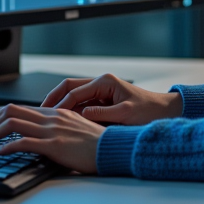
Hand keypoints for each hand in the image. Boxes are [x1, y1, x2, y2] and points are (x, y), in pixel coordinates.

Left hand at [0, 105, 103, 172]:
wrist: (114, 150)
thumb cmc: (97, 145)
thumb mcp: (74, 130)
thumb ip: (56, 129)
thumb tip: (36, 138)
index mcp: (55, 112)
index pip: (17, 108)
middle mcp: (51, 117)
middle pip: (9, 112)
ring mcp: (52, 130)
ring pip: (11, 125)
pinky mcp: (54, 145)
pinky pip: (24, 142)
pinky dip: (6, 147)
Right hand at [42, 73, 182, 125]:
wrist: (165, 111)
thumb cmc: (149, 111)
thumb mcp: (125, 114)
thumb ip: (101, 114)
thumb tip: (80, 114)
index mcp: (104, 82)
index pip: (74, 91)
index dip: (59, 104)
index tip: (48, 116)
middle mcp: (101, 83)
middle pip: (68, 88)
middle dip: (53, 99)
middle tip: (38, 113)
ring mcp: (101, 91)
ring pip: (73, 96)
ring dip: (60, 106)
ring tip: (47, 119)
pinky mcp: (103, 101)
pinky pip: (81, 104)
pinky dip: (71, 111)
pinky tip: (63, 122)